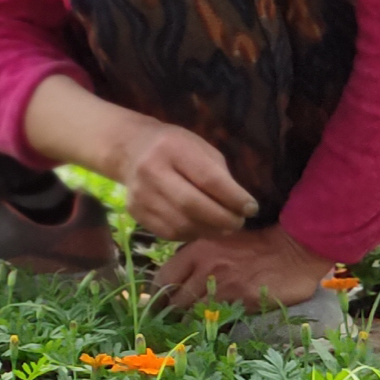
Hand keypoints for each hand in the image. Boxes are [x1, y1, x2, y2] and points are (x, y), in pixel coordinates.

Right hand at [20, 78, 255, 242]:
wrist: (128, 148)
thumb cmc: (173, 145)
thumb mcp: (199, 147)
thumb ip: (218, 174)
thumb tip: (239, 207)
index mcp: (172, 148)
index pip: (208, 179)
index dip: (234, 198)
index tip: (251, 208)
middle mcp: (151, 171)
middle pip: (193, 205)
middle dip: (223, 219)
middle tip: (239, 223)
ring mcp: (140, 194)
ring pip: (181, 223)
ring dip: (209, 230)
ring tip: (223, 228)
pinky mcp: (135, 211)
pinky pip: (169, 232)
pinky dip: (191, 234)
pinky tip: (202, 228)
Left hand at [150, 227, 334, 314]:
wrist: (292, 249)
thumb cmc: (253, 245)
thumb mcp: (217, 240)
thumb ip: (193, 258)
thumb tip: (171, 281)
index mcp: (197, 251)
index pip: (163, 279)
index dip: (156, 296)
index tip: (155, 306)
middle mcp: (207, 269)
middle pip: (176, 301)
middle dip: (171, 314)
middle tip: (168, 323)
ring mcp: (226, 288)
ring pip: (196, 314)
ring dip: (191, 322)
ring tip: (191, 327)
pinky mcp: (244, 304)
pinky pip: (221, 320)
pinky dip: (215, 325)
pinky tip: (215, 326)